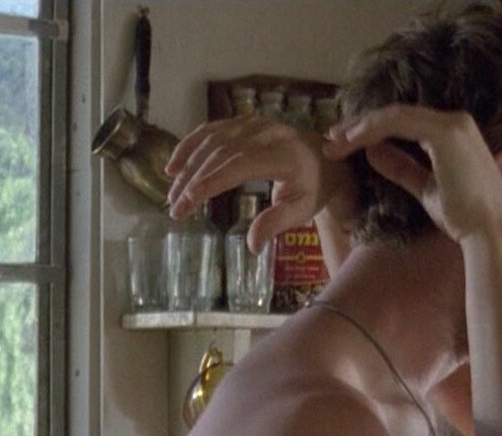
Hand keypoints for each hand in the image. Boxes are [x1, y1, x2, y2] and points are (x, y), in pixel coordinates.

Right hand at [165, 115, 356, 252]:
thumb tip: (252, 246)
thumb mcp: (303, 209)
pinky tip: (175, 165)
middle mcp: (266, 133)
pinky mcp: (245, 122)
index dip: (208, 184)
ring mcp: (254, 124)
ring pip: (212, 140)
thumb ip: (276, 223)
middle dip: (192, 180)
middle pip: (219, 153)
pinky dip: (191, 145)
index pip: (236, 166)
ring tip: (172, 191)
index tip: (186, 205)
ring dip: (187, 164)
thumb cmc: (315, 187)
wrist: (329, 160)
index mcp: (283, 155)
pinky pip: (212, 129)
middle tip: (175, 207)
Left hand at [323, 104, 501, 243]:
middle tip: (332, 139)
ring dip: (361, 127)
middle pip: (396, 115)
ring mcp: (452, 124)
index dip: (372, 131)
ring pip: (394, 115)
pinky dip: (373, 129)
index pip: (405, 124)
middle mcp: (455, 122)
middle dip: (361, 126)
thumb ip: (402, 169)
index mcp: (453, 135)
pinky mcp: (446, 132)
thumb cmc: (463, 217)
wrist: (487, 232)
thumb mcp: (425, 189)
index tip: (344, 145)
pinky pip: (399, 122)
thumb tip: (373, 153)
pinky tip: (352, 141)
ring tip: (335, 142)